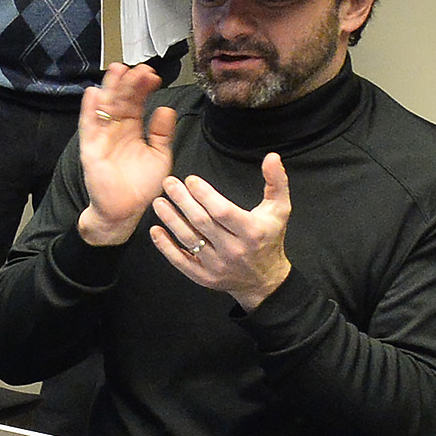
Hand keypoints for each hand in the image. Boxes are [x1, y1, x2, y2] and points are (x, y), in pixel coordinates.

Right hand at [72, 61, 176, 245]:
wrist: (125, 211)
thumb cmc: (141, 187)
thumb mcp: (160, 157)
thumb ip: (162, 134)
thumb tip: (165, 109)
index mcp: (132, 131)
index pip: (137, 103)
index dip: (143, 89)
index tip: (153, 75)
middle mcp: (116, 131)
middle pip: (121, 101)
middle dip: (129, 84)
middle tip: (139, 68)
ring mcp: (102, 138)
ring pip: (105, 108)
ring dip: (110, 89)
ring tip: (117, 70)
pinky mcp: (91, 149)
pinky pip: (88, 126)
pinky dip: (89, 110)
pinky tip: (93, 94)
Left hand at [151, 154, 294, 309]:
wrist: (265, 279)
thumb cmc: (269, 238)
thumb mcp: (279, 209)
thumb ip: (277, 181)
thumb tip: (271, 157)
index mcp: (251, 231)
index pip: (222, 211)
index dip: (204, 195)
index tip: (190, 180)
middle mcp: (234, 250)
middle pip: (202, 222)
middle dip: (182, 201)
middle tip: (168, 183)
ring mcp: (217, 265)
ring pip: (189, 240)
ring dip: (171, 220)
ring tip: (159, 202)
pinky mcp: (204, 277)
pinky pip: (181, 261)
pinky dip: (166, 247)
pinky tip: (155, 231)